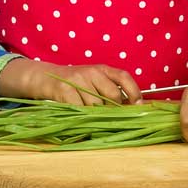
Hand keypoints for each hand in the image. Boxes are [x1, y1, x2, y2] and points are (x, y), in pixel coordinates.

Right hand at [8, 60, 143, 105]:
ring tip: (91, 117)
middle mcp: (92, 72)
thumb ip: (110, 92)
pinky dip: (82, 118)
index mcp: (102, 69)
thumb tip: (132, 109)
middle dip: (114, 110)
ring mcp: (78, 80)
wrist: (46, 77)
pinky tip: (80, 118)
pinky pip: (80, 109)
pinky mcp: (65, 90)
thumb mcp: (94, 82)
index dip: (135, 91)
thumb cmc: (75, 85)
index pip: (124, 77)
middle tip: (110, 118)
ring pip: (96, 106)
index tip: (140, 105)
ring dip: (96, 116)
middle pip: (112, 95)